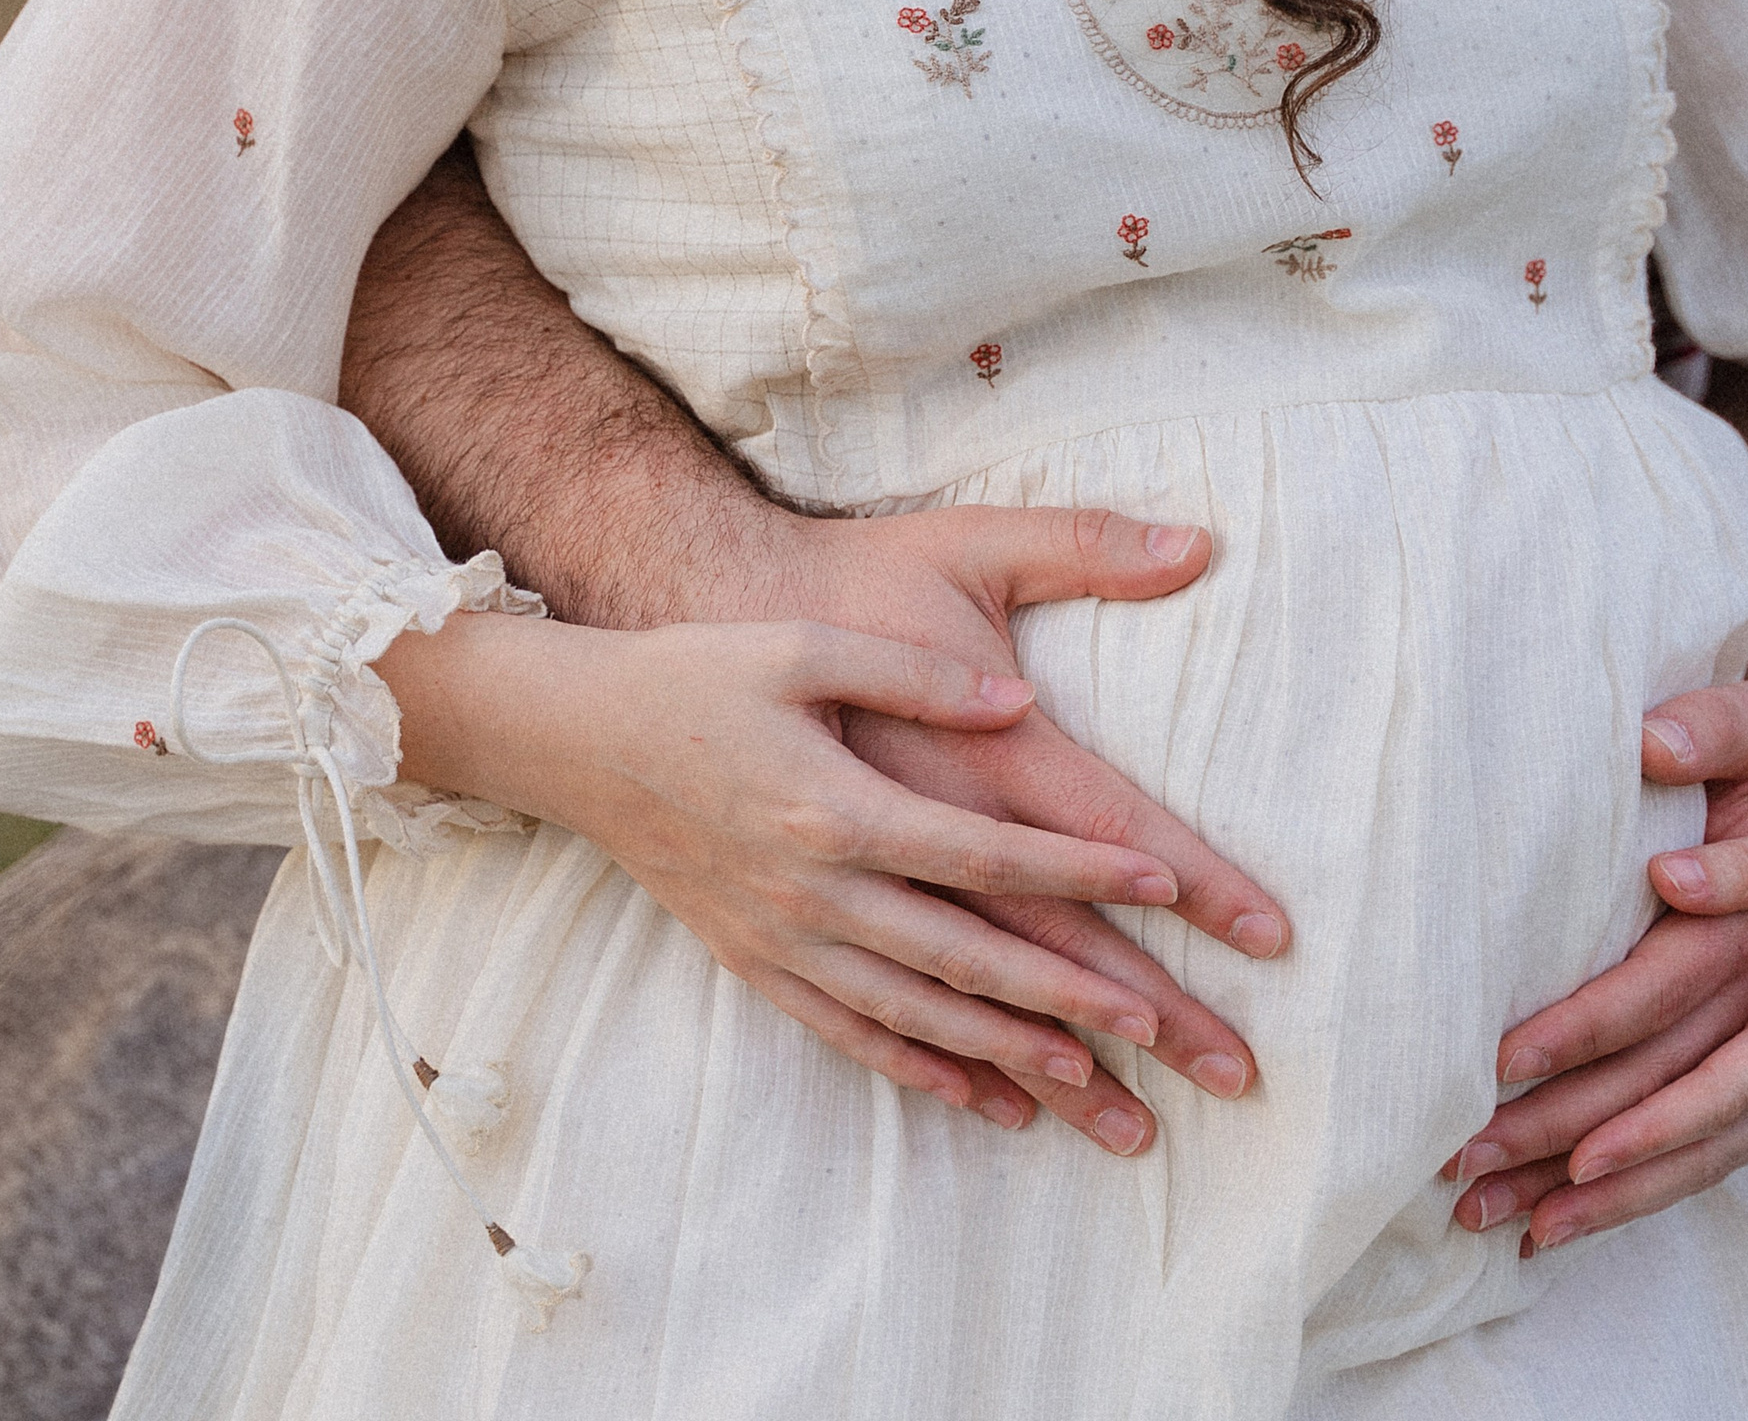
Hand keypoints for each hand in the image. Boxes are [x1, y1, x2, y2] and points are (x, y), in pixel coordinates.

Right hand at [387, 502, 1287, 1157]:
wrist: (582, 738)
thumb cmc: (700, 672)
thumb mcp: (803, 646)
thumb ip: (915, 677)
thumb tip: (1017, 701)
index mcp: (834, 806)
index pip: (985, 851)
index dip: (1079, 868)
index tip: (1164, 886)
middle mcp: (814, 892)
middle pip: (968, 956)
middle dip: (1074, 994)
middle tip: (1166, 1027)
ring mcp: (784, 942)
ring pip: (920, 1014)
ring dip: (1015, 1052)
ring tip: (1102, 1083)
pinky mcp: (760, 966)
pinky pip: (856, 1037)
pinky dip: (929, 1073)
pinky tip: (990, 1100)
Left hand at [1462, 748, 1747, 1254]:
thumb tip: (1663, 876)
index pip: (1725, 1087)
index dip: (1652, 1126)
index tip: (1577, 1153)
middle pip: (1702, 1147)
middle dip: (1601, 1184)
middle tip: (1499, 1203)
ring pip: (1707, 1160)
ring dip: (1616, 1199)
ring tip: (1525, 1227)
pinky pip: (1719, 1142)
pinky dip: (1655, 1176)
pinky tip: (1591, 1195)